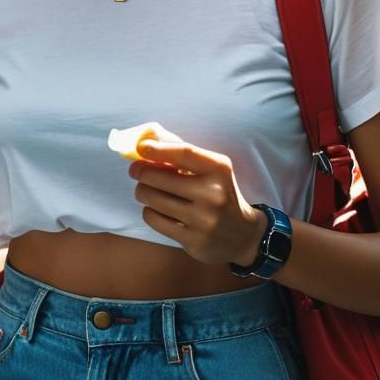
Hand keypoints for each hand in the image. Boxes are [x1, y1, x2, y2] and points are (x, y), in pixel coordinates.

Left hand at [127, 137, 265, 266]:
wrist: (242, 234)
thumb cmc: (219, 192)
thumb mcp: (212, 169)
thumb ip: (183, 153)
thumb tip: (149, 139)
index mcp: (219, 169)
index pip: (184, 153)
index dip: (158, 149)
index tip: (141, 147)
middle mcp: (213, 193)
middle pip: (159, 177)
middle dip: (141, 172)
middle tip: (136, 171)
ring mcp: (203, 219)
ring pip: (153, 199)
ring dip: (142, 191)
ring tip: (146, 190)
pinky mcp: (193, 240)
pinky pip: (155, 220)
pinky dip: (149, 211)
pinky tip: (156, 209)